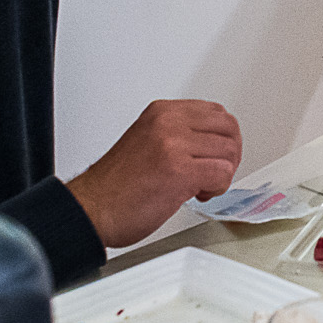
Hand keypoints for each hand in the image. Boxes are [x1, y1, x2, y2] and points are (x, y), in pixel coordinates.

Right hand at [66, 100, 243, 247]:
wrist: (92, 210)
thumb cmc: (116, 186)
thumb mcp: (149, 140)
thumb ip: (179, 135)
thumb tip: (212, 142)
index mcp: (162, 112)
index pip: (216, 113)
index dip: (222, 138)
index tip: (212, 156)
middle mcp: (168, 122)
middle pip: (229, 128)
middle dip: (229, 155)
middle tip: (213, 173)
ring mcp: (174, 144)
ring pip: (230, 151)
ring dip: (223, 174)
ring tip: (200, 186)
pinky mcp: (180, 170)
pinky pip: (223, 173)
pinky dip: (218, 188)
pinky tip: (198, 194)